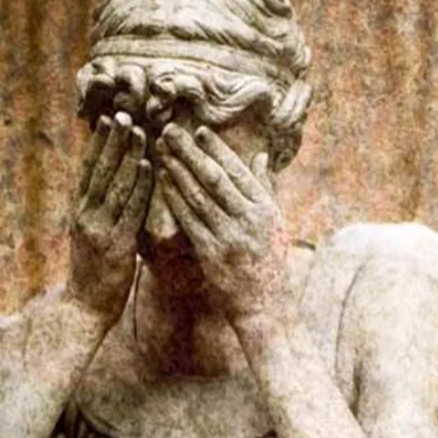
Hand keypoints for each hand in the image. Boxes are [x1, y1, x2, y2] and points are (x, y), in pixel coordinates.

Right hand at [66, 112, 152, 327]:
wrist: (82, 310)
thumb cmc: (92, 274)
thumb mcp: (89, 237)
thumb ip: (98, 212)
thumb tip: (110, 188)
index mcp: (80, 212)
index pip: (89, 170)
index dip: (98, 143)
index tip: (107, 118)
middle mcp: (86, 215)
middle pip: (100, 171)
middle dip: (112, 140)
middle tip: (123, 113)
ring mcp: (99, 229)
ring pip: (115, 185)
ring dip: (127, 156)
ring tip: (139, 131)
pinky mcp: (116, 245)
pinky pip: (130, 209)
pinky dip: (139, 186)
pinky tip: (148, 167)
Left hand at [156, 124, 291, 326]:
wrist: (266, 307)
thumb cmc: (271, 261)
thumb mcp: (276, 222)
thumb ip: (266, 187)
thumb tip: (262, 155)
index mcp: (266, 208)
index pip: (238, 170)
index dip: (217, 149)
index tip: (198, 130)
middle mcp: (249, 219)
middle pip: (214, 178)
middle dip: (190, 152)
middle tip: (170, 131)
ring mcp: (230, 237)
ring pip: (198, 196)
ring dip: (177, 171)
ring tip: (161, 151)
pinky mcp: (212, 254)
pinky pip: (188, 221)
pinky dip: (174, 199)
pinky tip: (161, 183)